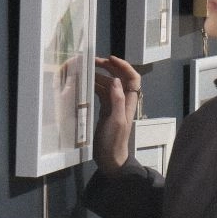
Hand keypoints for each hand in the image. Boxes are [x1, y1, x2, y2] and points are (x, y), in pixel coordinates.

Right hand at [93, 55, 142, 174]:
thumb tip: (115, 79)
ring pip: (107, 84)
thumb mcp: (116, 121)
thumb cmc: (114, 141)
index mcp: (129, 101)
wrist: (110, 158)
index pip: (132, 78)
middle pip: (119, 77)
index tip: (110, 59)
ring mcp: (113, 105)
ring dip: (98, 75)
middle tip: (92, 61)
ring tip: (84, 70)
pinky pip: (100, 93)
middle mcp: (122, 100)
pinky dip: (93, 86)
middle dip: (108, 67)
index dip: (124, 66)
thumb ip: (117, 100)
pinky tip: (83, 83)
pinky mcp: (104, 110)